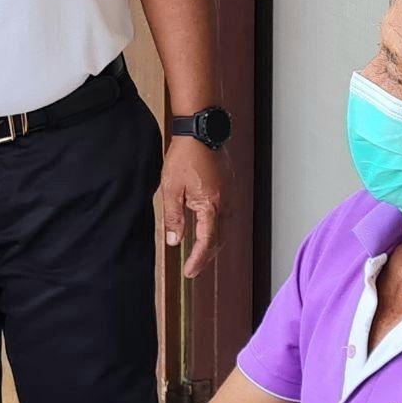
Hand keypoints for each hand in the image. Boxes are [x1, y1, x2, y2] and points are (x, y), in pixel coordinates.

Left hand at [157, 137, 225, 278]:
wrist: (200, 131)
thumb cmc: (184, 156)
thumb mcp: (171, 189)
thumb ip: (173, 217)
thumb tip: (174, 242)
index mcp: (211, 205)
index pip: (207, 242)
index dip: (198, 260)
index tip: (188, 272)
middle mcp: (225, 203)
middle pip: (220, 239)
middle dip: (207, 256)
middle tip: (193, 268)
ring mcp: (230, 196)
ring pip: (225, 229)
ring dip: (214, 244)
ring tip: (200, 255)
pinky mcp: (229, 189)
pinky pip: (227, 216)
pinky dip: (218, 229)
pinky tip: (208, 231)